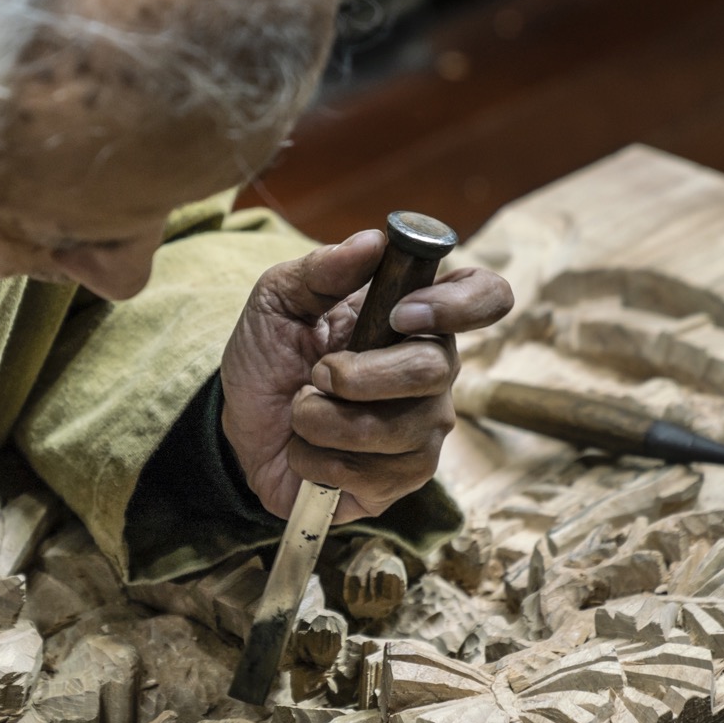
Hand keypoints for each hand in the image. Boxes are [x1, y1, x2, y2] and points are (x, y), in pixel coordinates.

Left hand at [219, 229, 513, 521]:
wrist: (238, 426)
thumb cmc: (270, 358)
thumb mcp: (277, 302)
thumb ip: (321, 270)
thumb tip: (373, 241)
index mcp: (415, 319)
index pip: (485, 297)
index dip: (459, 305)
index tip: (400, 313)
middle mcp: (433, 374)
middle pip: (433, 370)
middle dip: (357, 374)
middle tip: (316, 372)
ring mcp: (422, 431)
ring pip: (397, 430)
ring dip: (323, 420)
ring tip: (301, 413)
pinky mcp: (399, 481)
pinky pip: (371, 474)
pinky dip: (317, 460)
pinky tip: (307, 452)